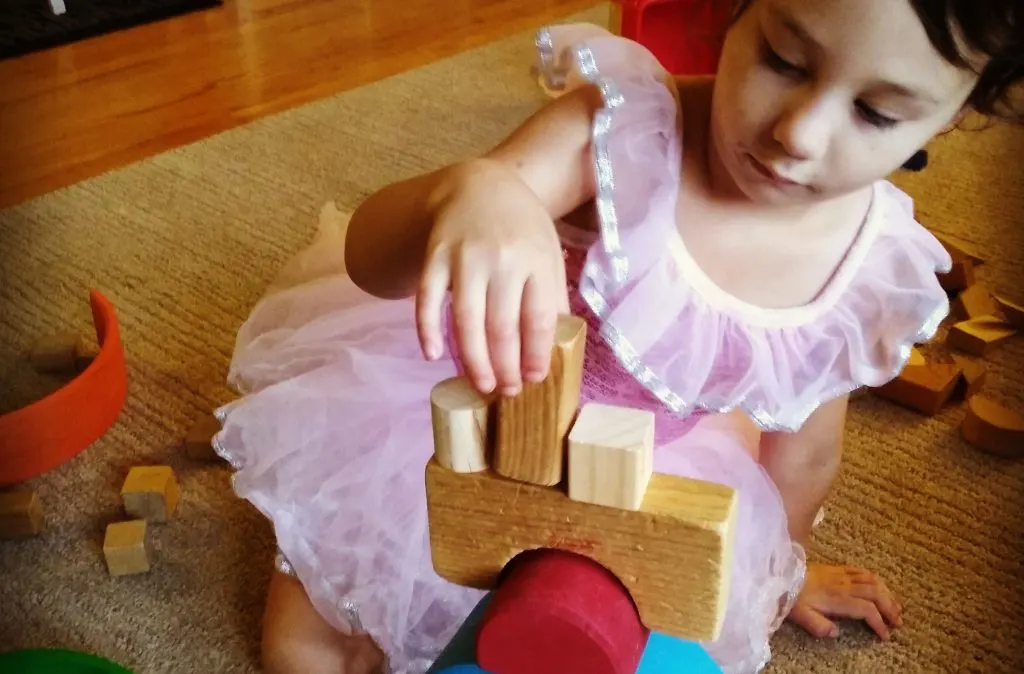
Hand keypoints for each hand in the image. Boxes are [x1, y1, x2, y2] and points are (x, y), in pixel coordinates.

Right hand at [417, 159, 569, 395]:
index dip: (535, 354)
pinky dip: (427, 329)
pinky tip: (433, 354)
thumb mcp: (548, 253)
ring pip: (465, 320)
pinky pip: (428, 299)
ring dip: (472, 359)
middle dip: (505, 367)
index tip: (534, 379)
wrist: (479, 184)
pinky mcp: (434, 256)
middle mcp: (501, 260)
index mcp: (536, 260)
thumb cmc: (520, 227)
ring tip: (480, 385)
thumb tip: (553, 347)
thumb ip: (552, 296)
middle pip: (501, 326)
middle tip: (507, 391)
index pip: (537, 318)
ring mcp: (464, 257)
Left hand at [787, 563, 902, 640]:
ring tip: (896, 606)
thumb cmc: (792, 598)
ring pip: (872, 580)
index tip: (885, 635)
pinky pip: (861, 571)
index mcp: (837, 598)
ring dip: (887, 593)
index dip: (879, 622)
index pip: (866, 610)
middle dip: (890, 608)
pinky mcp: (837, 568)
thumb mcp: (801, 615)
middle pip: (875, 593)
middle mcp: (843, 585)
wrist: (781, 574)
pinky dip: (875, 579)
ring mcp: (841, 575)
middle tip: (898, 622)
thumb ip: (819, 626)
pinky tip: (880, 587)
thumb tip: (836, 633)